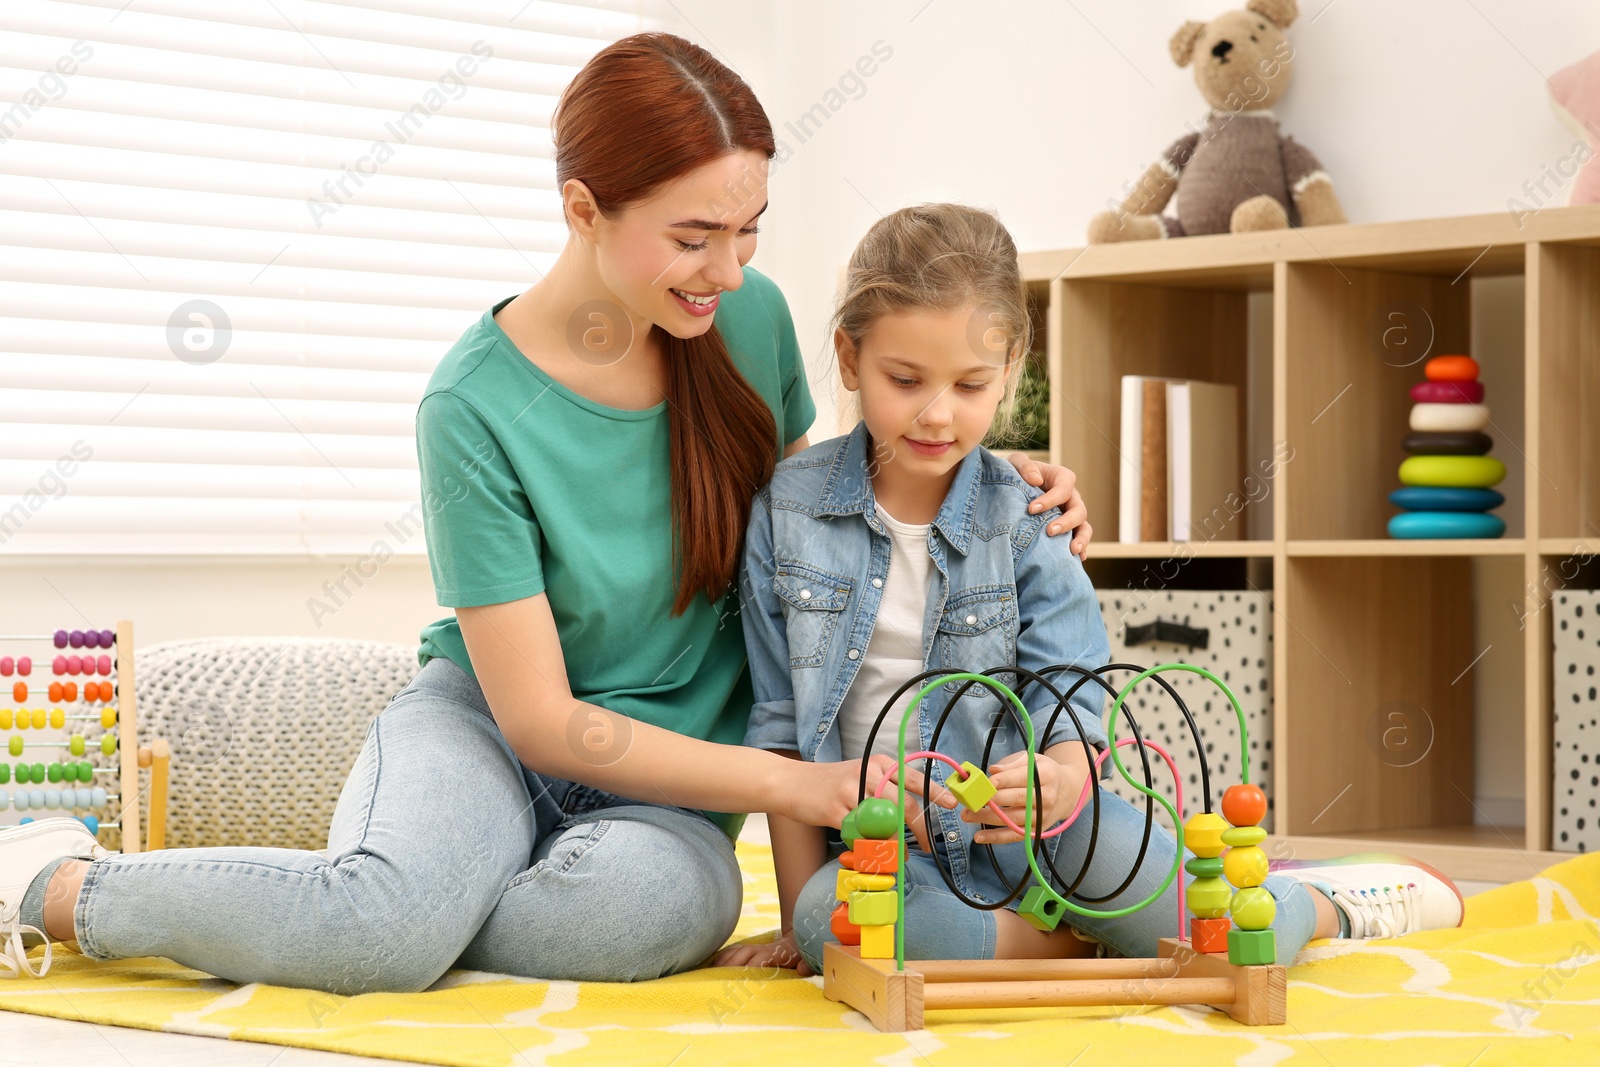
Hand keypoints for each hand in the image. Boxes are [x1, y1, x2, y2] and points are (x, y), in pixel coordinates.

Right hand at [713, 930, 812, 975]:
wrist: (800, 933)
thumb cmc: (804, 952)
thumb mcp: (809, 958)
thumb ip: (807, 964)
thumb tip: (802, 969)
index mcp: (777, 953)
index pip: (761, 959)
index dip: (751, 968)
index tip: (741, 983)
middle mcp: (763, 948)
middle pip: (743, 953)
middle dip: (730, 966)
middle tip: (717, 981)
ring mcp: (756, 947)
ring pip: (736, 951)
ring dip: (723, 961)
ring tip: (710, 975)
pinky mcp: (751, 949)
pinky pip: (733, 950)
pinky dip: (722, 957)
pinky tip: (711, 966)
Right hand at [778, 754, 956, 835]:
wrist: (792, 783)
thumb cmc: (831, 783)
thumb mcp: (861, 775)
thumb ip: (885, 790)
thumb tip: (911, 816)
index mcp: (879, 763)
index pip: (914, 779)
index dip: (935, 792)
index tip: (952, 805)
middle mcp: (868, 773)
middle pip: (905, 804)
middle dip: (920, 828)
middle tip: (926, 845)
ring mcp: (852, 791)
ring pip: (885, 822)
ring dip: (895, 842)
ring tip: (897, 855)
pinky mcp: (836, 810)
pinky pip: (862, 834)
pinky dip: (869, 846)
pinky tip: (869, 850)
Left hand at [960, 749, 1090, 845]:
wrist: (1069, 791)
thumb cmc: (1044, 772)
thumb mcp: (1033, 760)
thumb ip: (1012, 764)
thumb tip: (993, 770)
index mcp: (1045, 775)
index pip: (1020, 778)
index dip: (1001, 780)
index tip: (983, 782)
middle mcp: (1045, 797)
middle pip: (1015, 799)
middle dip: (989, 799)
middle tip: (968, 799)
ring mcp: (1041, 816)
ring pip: (1012, 819)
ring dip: (987, 818)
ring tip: (967, 815)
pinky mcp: (1037, 830)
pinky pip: (1014, 835)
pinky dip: (996, 838)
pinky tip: (979, 837)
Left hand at [1004, 453, 1092, 559]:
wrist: (1012, 487)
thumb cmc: (1016, 473)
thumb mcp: (1016, 462)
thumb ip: (1025, 466)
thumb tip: (1035, 480)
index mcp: (1062, 478)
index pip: (1063, 489)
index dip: (1050, 500)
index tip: (1031, 509)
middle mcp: (1071, 497)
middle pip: (1079, 510)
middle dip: (1066, 522)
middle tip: (1050, 531)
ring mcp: (1071, 514)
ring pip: (1084, 526)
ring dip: (1080, 538)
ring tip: (1071, 550)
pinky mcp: (1067, 529)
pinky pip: (1079, 539)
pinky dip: (1081, 550)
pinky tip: (1076, 560)